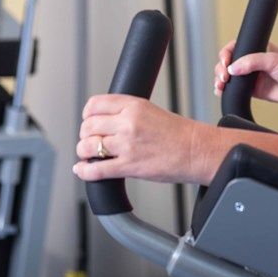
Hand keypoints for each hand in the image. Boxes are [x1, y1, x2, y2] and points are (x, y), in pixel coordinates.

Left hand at [72, 94, 206, 182]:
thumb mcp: (149, 110)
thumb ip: (126, 112)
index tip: (88, 120)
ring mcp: (127, 145)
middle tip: (90, 140)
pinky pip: (96, 170)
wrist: (195, 150)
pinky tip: (83, 170)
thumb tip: (103, 120)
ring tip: (88, 155)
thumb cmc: (177, 133)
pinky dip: (84, 172)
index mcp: (133, 106)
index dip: (87, 114)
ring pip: (88, 147)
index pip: (95, 105)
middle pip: (88, 126)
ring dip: (84, 152)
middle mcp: (127, 123)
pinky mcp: (129, 166)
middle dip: (85, 135)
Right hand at [213, 40, 277, 102]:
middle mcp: (250, 62)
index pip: (234, 48)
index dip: (226, 54)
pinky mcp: (251, 90)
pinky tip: (221, 92)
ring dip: (220, 80)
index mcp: (255, 49)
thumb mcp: (272, 60)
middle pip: (227, 63)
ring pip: (228, 76)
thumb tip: (232, 69)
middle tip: (224, 77)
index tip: (225, 63)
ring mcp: (250, 76)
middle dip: (220, 69)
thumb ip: (251, 62)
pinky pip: (234, 90)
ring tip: (220, 86)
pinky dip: (225, 91)